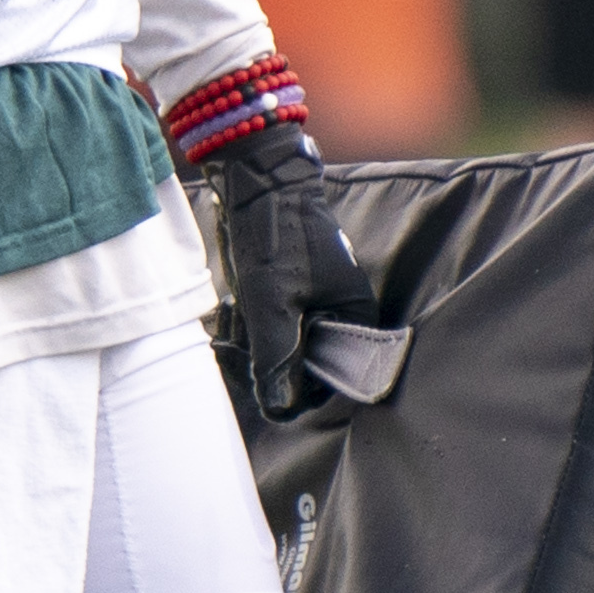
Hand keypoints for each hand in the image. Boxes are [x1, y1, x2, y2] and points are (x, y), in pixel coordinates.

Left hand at [211, 122, 382, 418]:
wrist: (258, 181)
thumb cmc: (275, 238)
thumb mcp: (273, 306)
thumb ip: (278, 362)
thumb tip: (281, 411)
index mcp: (357, 318)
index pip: (336, 380)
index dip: (299, 388)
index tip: (266, 374)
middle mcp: (344, 313)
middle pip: (309, 365)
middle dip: (271, 360)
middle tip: (243, 340)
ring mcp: (319, 301)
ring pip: (287, 346)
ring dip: (258, 341)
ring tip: (238, 316)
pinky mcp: (295, 291)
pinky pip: (276, 325)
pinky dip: (254, 323)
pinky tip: (235, 309)